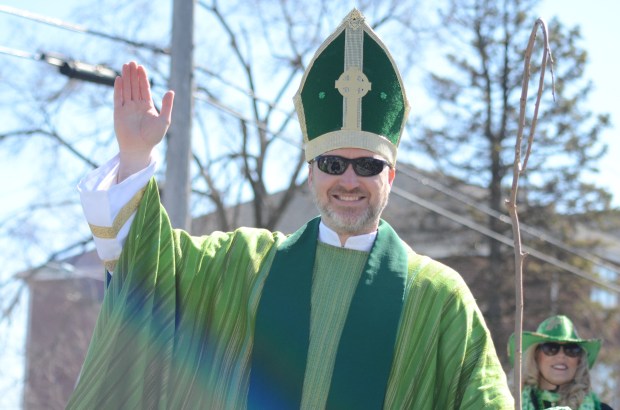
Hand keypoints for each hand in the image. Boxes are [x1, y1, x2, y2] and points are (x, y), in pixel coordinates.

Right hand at [114, 61, 173, 180]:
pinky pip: (118, 98)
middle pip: (135, 86)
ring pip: (127, 89)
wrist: (140, 148)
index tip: (141, 67)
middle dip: (134, 74)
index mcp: (147, 106)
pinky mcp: (118, 113)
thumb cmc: (153, 137)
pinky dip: (119, 89)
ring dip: (126, 78)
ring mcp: (127, 108)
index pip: (144, 88)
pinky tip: (119, 79)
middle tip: (132, 62)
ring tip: (126, 65)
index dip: (143, 78)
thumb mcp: (164, 120)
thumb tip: (171, 91)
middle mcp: (136, 105)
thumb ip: (167, 106)